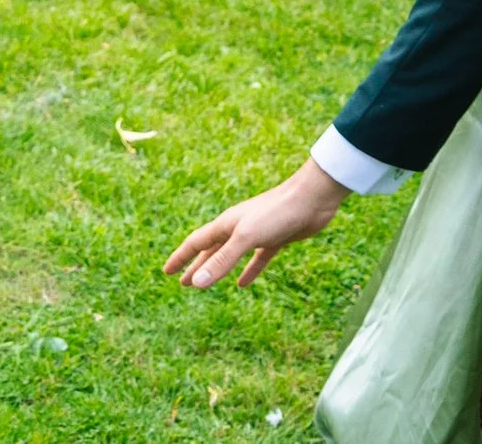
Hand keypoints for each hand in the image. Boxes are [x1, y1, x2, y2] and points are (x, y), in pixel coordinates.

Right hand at [162, 159, 348, 288]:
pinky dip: (248, 271)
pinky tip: (243, 284)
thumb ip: (223, 260)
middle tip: (182, 282)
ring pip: (231, 255)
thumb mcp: (247, 237)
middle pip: (211, 250)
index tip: (166, 271)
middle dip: (196, 266)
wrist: (314, 197)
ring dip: (217, 269)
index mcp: (227, 224)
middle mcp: (239, 227)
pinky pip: (257, 258)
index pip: (196, 243)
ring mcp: (258, 233)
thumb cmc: (278, 212)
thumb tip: (196, 282)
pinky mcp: (277, 239)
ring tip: (205, 284)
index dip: (181, 257)